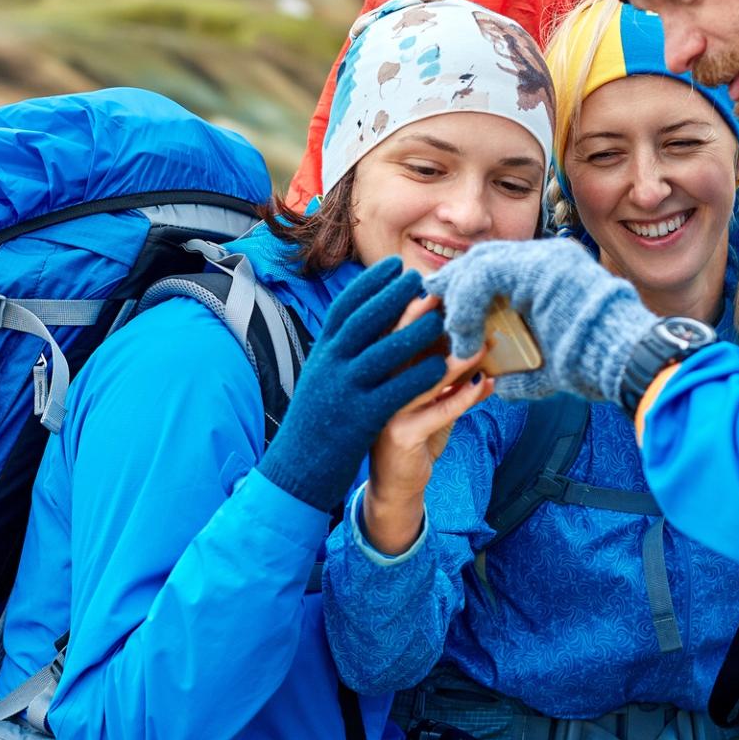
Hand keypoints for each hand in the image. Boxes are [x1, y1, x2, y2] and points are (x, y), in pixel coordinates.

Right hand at [255, 258, 448, 512]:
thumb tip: (362, 325)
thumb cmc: (316, 426)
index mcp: (321, 354)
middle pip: (364, 320)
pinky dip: (420, 377)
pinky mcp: (360, 420)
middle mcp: (329, 367)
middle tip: (423, 277)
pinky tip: (443, 367)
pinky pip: (395, 392)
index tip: (396, 266)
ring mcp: (343, 392)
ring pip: (382, 353)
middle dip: (394, 295)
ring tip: (442, 315)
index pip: (345, 307)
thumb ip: (340, 354)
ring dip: (415, 331)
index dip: (372, 283)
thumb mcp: (321, 381)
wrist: (295, 473)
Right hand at [362, 296, 490, 554]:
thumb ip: (435, 365)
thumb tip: (466, 333)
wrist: (392, 485)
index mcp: (367, 369)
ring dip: (457, 357)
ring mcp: (383, 409)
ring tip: (486, 343)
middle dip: (427, 317)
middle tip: (458, 297)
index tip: (431, 281)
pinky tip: (485, 385)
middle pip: (397, 342)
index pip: (382, 326)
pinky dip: (463, 396)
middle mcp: (369, 386)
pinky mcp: (400, 434)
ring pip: (422, 375)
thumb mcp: (417, 392)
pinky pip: (437, 410)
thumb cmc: (409, 429)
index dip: (403, 301)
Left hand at [421, 237, 656, 402]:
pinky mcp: (543, 265)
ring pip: (481, 262)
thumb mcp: (548, 367)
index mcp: (551, 276)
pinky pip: (487, 273)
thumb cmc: (594, 370)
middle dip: (453, 284)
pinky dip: (467, 303)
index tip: (440, 310)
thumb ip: (521, 370)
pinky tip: (462, 331)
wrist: (626, 364)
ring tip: (446, 329)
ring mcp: (548, 257)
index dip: (463, 287)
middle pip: (484, 258)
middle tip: (427, 308)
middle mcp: (549, 258)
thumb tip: (496, 384)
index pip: (494, 268)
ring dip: (457, 296)